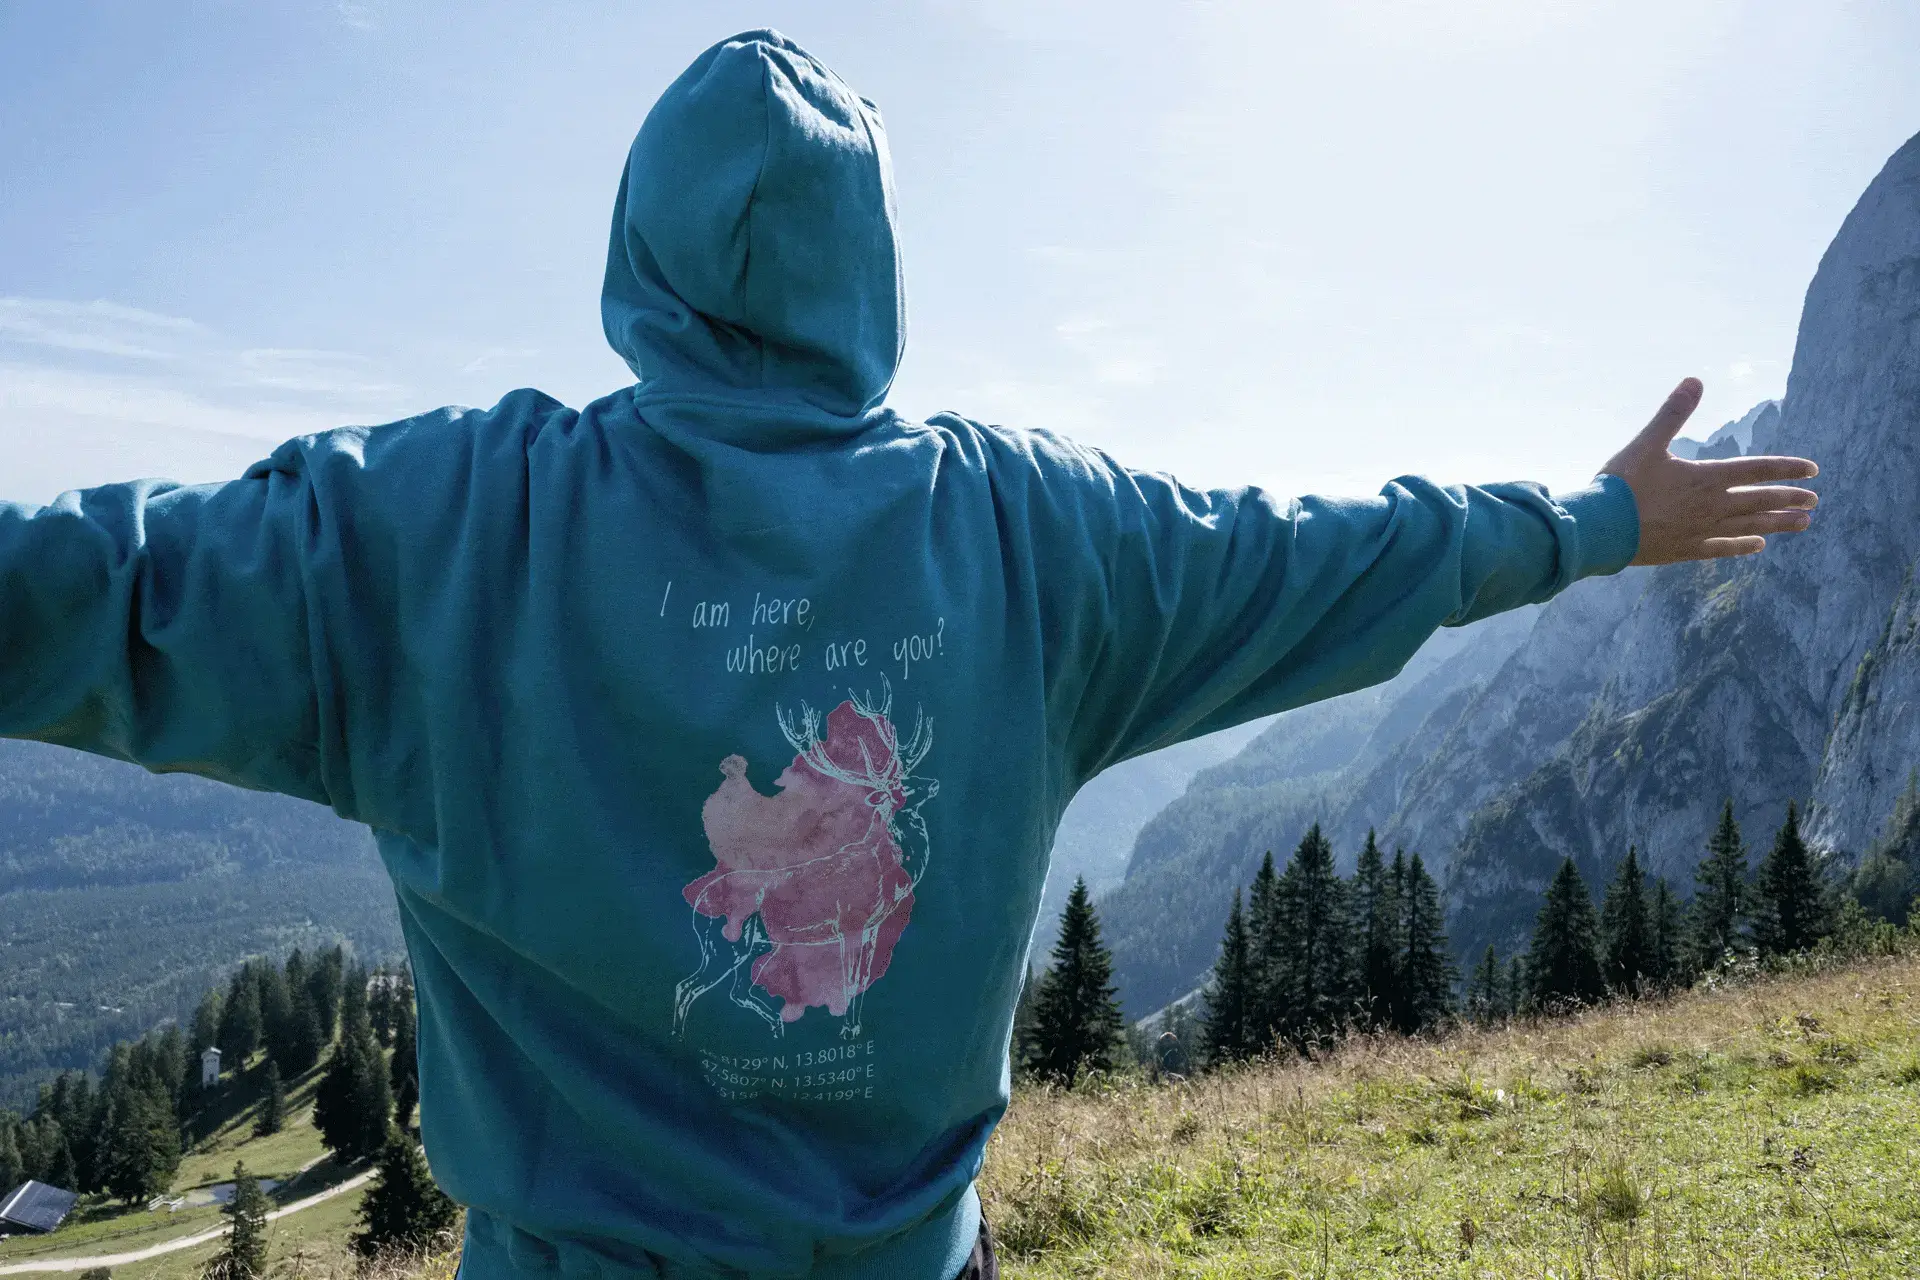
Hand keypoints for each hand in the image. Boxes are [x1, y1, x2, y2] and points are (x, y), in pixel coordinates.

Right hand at [1601, 378, 1819, 565]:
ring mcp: (1700, 530)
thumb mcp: (1646, 443)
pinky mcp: (1685, 549)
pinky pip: (1723, 547)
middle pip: (1759, 501)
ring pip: (1749, 525)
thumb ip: (1673, 413)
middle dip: (1789, 499)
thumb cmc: (1621, 484)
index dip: (1786, 469)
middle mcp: (1711, 505)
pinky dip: (1742, 546)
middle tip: (1814, 501)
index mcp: (1706, 477)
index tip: (1812, 470)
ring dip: (1777, 523)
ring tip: (1803, 524)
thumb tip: (1694, 379)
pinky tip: (1758, 545)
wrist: (1600, 529)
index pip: (1756, 470)